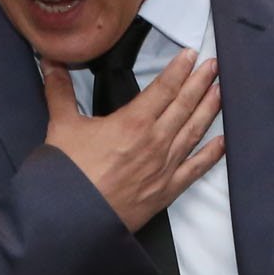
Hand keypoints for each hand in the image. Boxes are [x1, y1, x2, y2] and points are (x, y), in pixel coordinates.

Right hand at [39, 49, 224, 232]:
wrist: (71, 219)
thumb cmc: (67, 175)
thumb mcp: (61, 126)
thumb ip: (59, 91)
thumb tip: (51, 63)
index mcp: (133, 123)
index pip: (164, 88)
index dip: (179, 69)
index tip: (191, 55)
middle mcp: (155, 143)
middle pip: (185, 106)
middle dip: (200, 83)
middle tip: (213, 66)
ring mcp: (164, 168)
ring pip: (194, 132)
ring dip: (209, 110)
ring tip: (221, 91)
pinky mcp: (166, 191)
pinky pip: (195, 169)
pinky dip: (211, 154)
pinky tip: (222, 142)